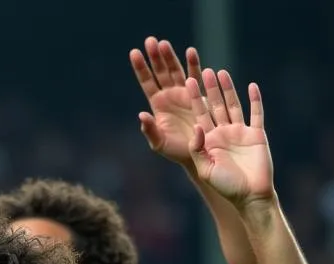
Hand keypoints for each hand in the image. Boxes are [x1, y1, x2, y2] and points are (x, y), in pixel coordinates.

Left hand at [130, 36, 203, 164]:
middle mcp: (169, 95)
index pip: (147, 82)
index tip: (134, 52)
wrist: (198, 152)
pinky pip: (195, 76)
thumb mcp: (159, 143)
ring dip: (170, 57)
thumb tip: (141, 115)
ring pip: (175, 70)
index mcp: (157, 104)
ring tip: (164, 44)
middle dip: (155, 57)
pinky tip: (190, 52)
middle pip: (160, 72)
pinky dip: (193, 64)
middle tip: (150, 41)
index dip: (141, 68)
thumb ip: (150, 130)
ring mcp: (184, 92)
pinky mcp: (199, 94)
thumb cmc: (176, 151)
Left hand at [186, 70, 274, 208]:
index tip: (188, 81)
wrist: (250, 196)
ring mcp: (240, 133)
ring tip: (222, 72)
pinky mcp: (256, 134)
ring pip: (233, 106)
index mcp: (209, 142)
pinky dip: (254, 100)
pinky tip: (251, 86)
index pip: (200, 116)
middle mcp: (224, 134)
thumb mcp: (206, 169)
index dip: (195, 99)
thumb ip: (198, 148)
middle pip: (215, 106)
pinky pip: (256, 114)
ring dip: (228, 89)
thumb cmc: (226, 186)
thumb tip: (197, 126)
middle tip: (204, 70)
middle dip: (210, 89)